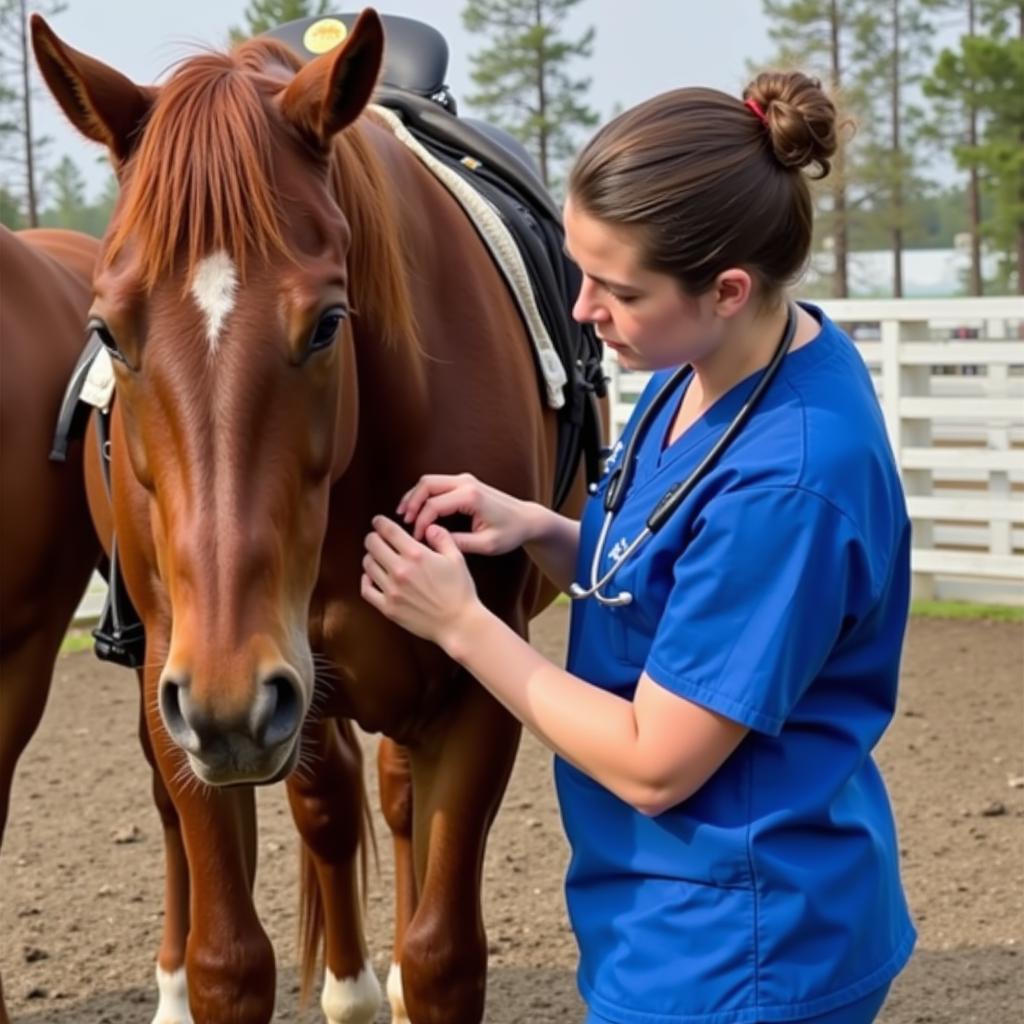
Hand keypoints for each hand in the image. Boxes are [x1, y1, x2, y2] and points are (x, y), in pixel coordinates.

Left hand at [361, 514, 480, 648]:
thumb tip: (429, 526)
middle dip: (373, 538)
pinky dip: (366, 580)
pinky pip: (366, 590)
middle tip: (377, 539)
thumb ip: (441, 537)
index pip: (388, 531)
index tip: (378, 521)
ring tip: (378, 558)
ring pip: (367, 565)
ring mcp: (391, 590)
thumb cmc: (459, 592)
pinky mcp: (388, 608)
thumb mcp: (456, 558)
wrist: (458, 624)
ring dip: (371, 557)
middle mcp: (400, 570)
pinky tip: (372, 577)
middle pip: (372, 545)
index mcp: (416, 555)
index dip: (380, 522)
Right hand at [397, 473, 532, 555]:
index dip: (421, 523)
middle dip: (411, 502)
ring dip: (414, 496)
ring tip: (405, 516)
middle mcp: (466, 482)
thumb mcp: (486, 545)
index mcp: (471, 497)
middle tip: (403, 522)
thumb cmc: (510, 533)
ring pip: (429, 481)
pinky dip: (424, 495)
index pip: (434, 505)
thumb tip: (432, 541)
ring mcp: (465, 479)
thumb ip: (459, 543)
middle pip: (427, 484)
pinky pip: (437, 484)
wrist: (526, 519)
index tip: (417, 540)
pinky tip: (417, 510)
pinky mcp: (464, 482)